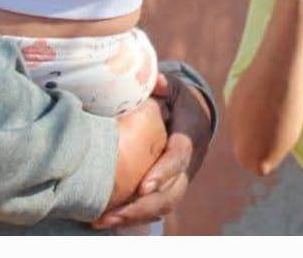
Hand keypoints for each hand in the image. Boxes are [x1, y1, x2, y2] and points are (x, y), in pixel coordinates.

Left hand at [93, 73, 212, 229]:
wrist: (198, 119)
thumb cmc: (181, 101)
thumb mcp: (176, 88)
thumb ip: (166, 85)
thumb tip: (156, 81)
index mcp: (190, 139)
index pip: (178, 159)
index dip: (163, 173)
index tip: (145, 187)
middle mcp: (188, 166)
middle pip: (170, 194)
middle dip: (142, 207)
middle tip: (112, 214)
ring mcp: (180, 181)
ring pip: (162, 207)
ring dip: (134, 217)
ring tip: (103, 221)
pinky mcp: (171, 189)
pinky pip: (156, 210)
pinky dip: (134, 218)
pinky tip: (109, 221)